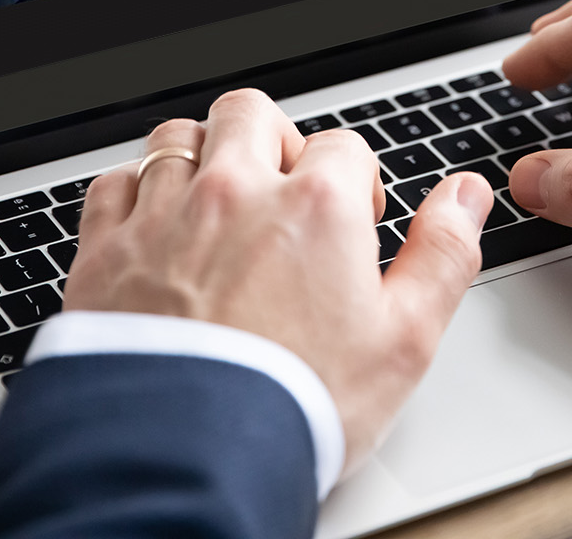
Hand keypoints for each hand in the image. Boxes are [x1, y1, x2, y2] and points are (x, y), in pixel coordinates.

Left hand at [64, 90, 493, 467]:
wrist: (188, 460)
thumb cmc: (297, 405)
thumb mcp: (405, 339)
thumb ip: (444, 254)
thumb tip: (467, 195)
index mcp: (315, 205)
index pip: (343, 146)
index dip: (356, 183)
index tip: (353, 226)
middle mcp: (234, 192)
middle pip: (251, 113)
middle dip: (273, 141)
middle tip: (283, 194)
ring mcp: (162, 216)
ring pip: (179, 138)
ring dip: (202, 158)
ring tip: (218, 206)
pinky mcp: (104, 252)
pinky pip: (114, 183)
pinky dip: (134, 194)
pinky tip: (154, 229)